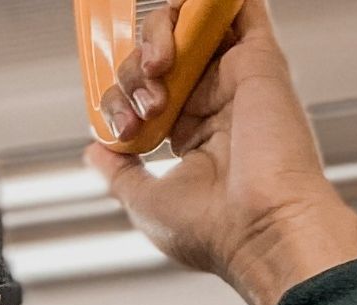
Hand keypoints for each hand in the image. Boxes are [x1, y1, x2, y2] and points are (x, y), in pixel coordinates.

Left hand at [89, 0, 356, 304]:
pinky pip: (237, 7)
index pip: (145, 92)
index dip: (120, 99)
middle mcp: (216, 104)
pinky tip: (184, 14)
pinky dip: (206, 4)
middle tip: (142, 106)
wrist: (261, 229)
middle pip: (158, 56)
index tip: (122, 128)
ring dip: (157, 34)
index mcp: (194, 136)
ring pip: (188, 25)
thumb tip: (96, 150)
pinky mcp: (259, 59)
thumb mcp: (145, 201)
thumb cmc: (215, 229)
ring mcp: (237, 79)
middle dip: (132, 72)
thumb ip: (119, 171)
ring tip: (157, 68)